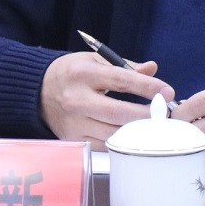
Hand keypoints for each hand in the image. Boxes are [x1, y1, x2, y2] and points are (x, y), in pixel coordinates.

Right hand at [40, 52, 175, 149]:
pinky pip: (103, 144)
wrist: (36, 91)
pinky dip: (121, 140)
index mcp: (83, 74)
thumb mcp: (94, 61)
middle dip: (147, 115)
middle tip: (166, 114)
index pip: (121, 81)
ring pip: (113, 132)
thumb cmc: (71, 73)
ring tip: (156, 126)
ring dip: (138, 131)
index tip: (168, 92)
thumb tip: (152, 70)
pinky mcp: (73, 139)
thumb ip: (125, 66)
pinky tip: (135, 136)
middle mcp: (77, 99)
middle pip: (118, 112)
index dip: (147, 87)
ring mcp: (74, 122)